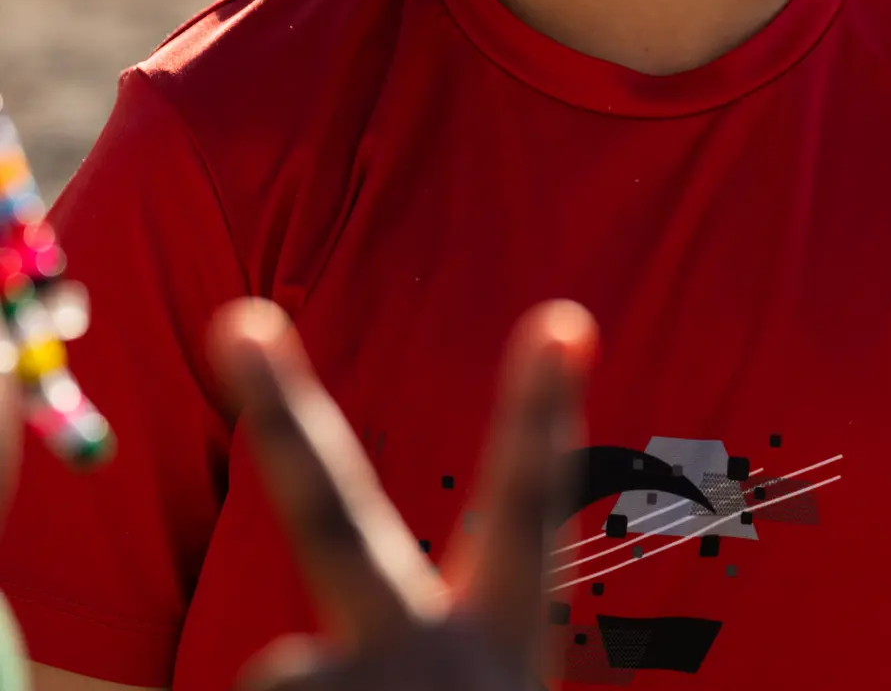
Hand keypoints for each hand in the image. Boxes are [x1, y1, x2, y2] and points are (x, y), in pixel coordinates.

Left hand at [208, 298, 597, 690]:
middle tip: (238, 320)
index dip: (542, 413)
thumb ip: (434, 647)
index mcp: (502, 647)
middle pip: (333, 513)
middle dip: (282, 412)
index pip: (527, 512)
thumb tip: (299, 648)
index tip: (566, 321)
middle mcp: (435, 656)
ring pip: (288, 671)